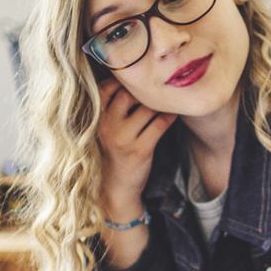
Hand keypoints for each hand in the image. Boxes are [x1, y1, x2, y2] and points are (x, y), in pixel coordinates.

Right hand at [95, 77, 175, 205]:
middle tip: (157, 91)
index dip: (122, 82)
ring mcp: (123, 138)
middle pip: (128, 94)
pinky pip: (159, 124)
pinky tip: (174, 114)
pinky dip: (169, 117)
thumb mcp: (104, 130)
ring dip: (160, 104)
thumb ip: (112, 109)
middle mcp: (106, 126)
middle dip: (144, 91)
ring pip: (146, 108)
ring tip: (168, 101)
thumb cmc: (113, 154)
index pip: (106, 88)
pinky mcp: (140, 149)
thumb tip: (133, 82)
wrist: (115, 188)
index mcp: (96, 119)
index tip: (136, 83)